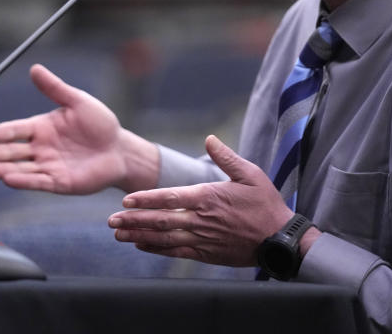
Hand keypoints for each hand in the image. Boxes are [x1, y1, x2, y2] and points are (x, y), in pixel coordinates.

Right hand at [0, 64, 156, 193]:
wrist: (120, 149)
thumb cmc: (100, 124)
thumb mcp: (77, 101)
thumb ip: (55, 88)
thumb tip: (34, 68)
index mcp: (41, 128)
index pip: (13, 130)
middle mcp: (41, 148)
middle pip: (11, 151)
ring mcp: (48, 166)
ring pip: (20, 168)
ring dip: (2, 169)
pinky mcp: (59, 182)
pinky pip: (38, 181)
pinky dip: (24, 181)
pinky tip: (8, 179)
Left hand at [108, 135, 293, 266]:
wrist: (279, 240)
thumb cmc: (265, 204)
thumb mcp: (250, 174)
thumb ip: (227, 157)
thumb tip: (210, 138)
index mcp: (209, 197)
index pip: (169, 198)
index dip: (146, 199)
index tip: (126, 200)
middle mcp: (201, 220)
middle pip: (160, 220)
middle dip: (133, 220)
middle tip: (111, 220)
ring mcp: (202, 239)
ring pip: (164, 238)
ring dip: (139, 236)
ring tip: (119, 234)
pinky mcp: (206, 254)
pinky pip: (176, 252)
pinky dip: (157, 249)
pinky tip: (141, 247)